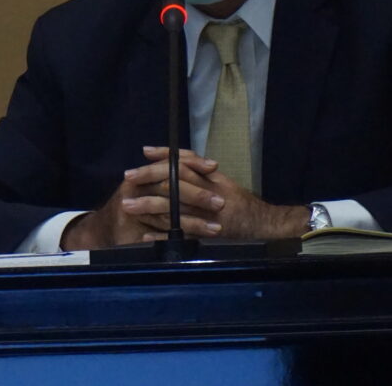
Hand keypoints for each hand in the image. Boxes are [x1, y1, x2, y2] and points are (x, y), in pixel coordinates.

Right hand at [60, 150, 225, 249]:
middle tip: (220, 202)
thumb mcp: (153, 186)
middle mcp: (135, 187)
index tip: (214, 168)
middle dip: (197, 195)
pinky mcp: (130, 231)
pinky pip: (158, 235)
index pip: (170, 164)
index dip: (192, 163)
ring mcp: (131, 209)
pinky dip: (177, 239)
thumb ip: (175, 174)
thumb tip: (211, 165)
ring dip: (194, 222)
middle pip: (169, 187)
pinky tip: (194, 243)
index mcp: (143, 175)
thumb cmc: (135, 205)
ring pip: (168, 214)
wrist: (103, 229)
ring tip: (215, 228)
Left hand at [139, 146, 309, 239]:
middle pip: (173, 184)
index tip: (141, 157)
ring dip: (148, 207)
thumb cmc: (238, 202)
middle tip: (127, 182)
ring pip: (173, 209)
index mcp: (211, 179)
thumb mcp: (220, 180)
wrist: (264, 226)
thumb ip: (196, 167)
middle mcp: (208, 194)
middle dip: (147, 181)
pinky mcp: (207, 236)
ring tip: (128, 206)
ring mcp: (207, 216)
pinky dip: (162, 235)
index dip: (160, 160)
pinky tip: (144, 234)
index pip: (182, 164)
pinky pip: (181, 236)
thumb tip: (168, 156)